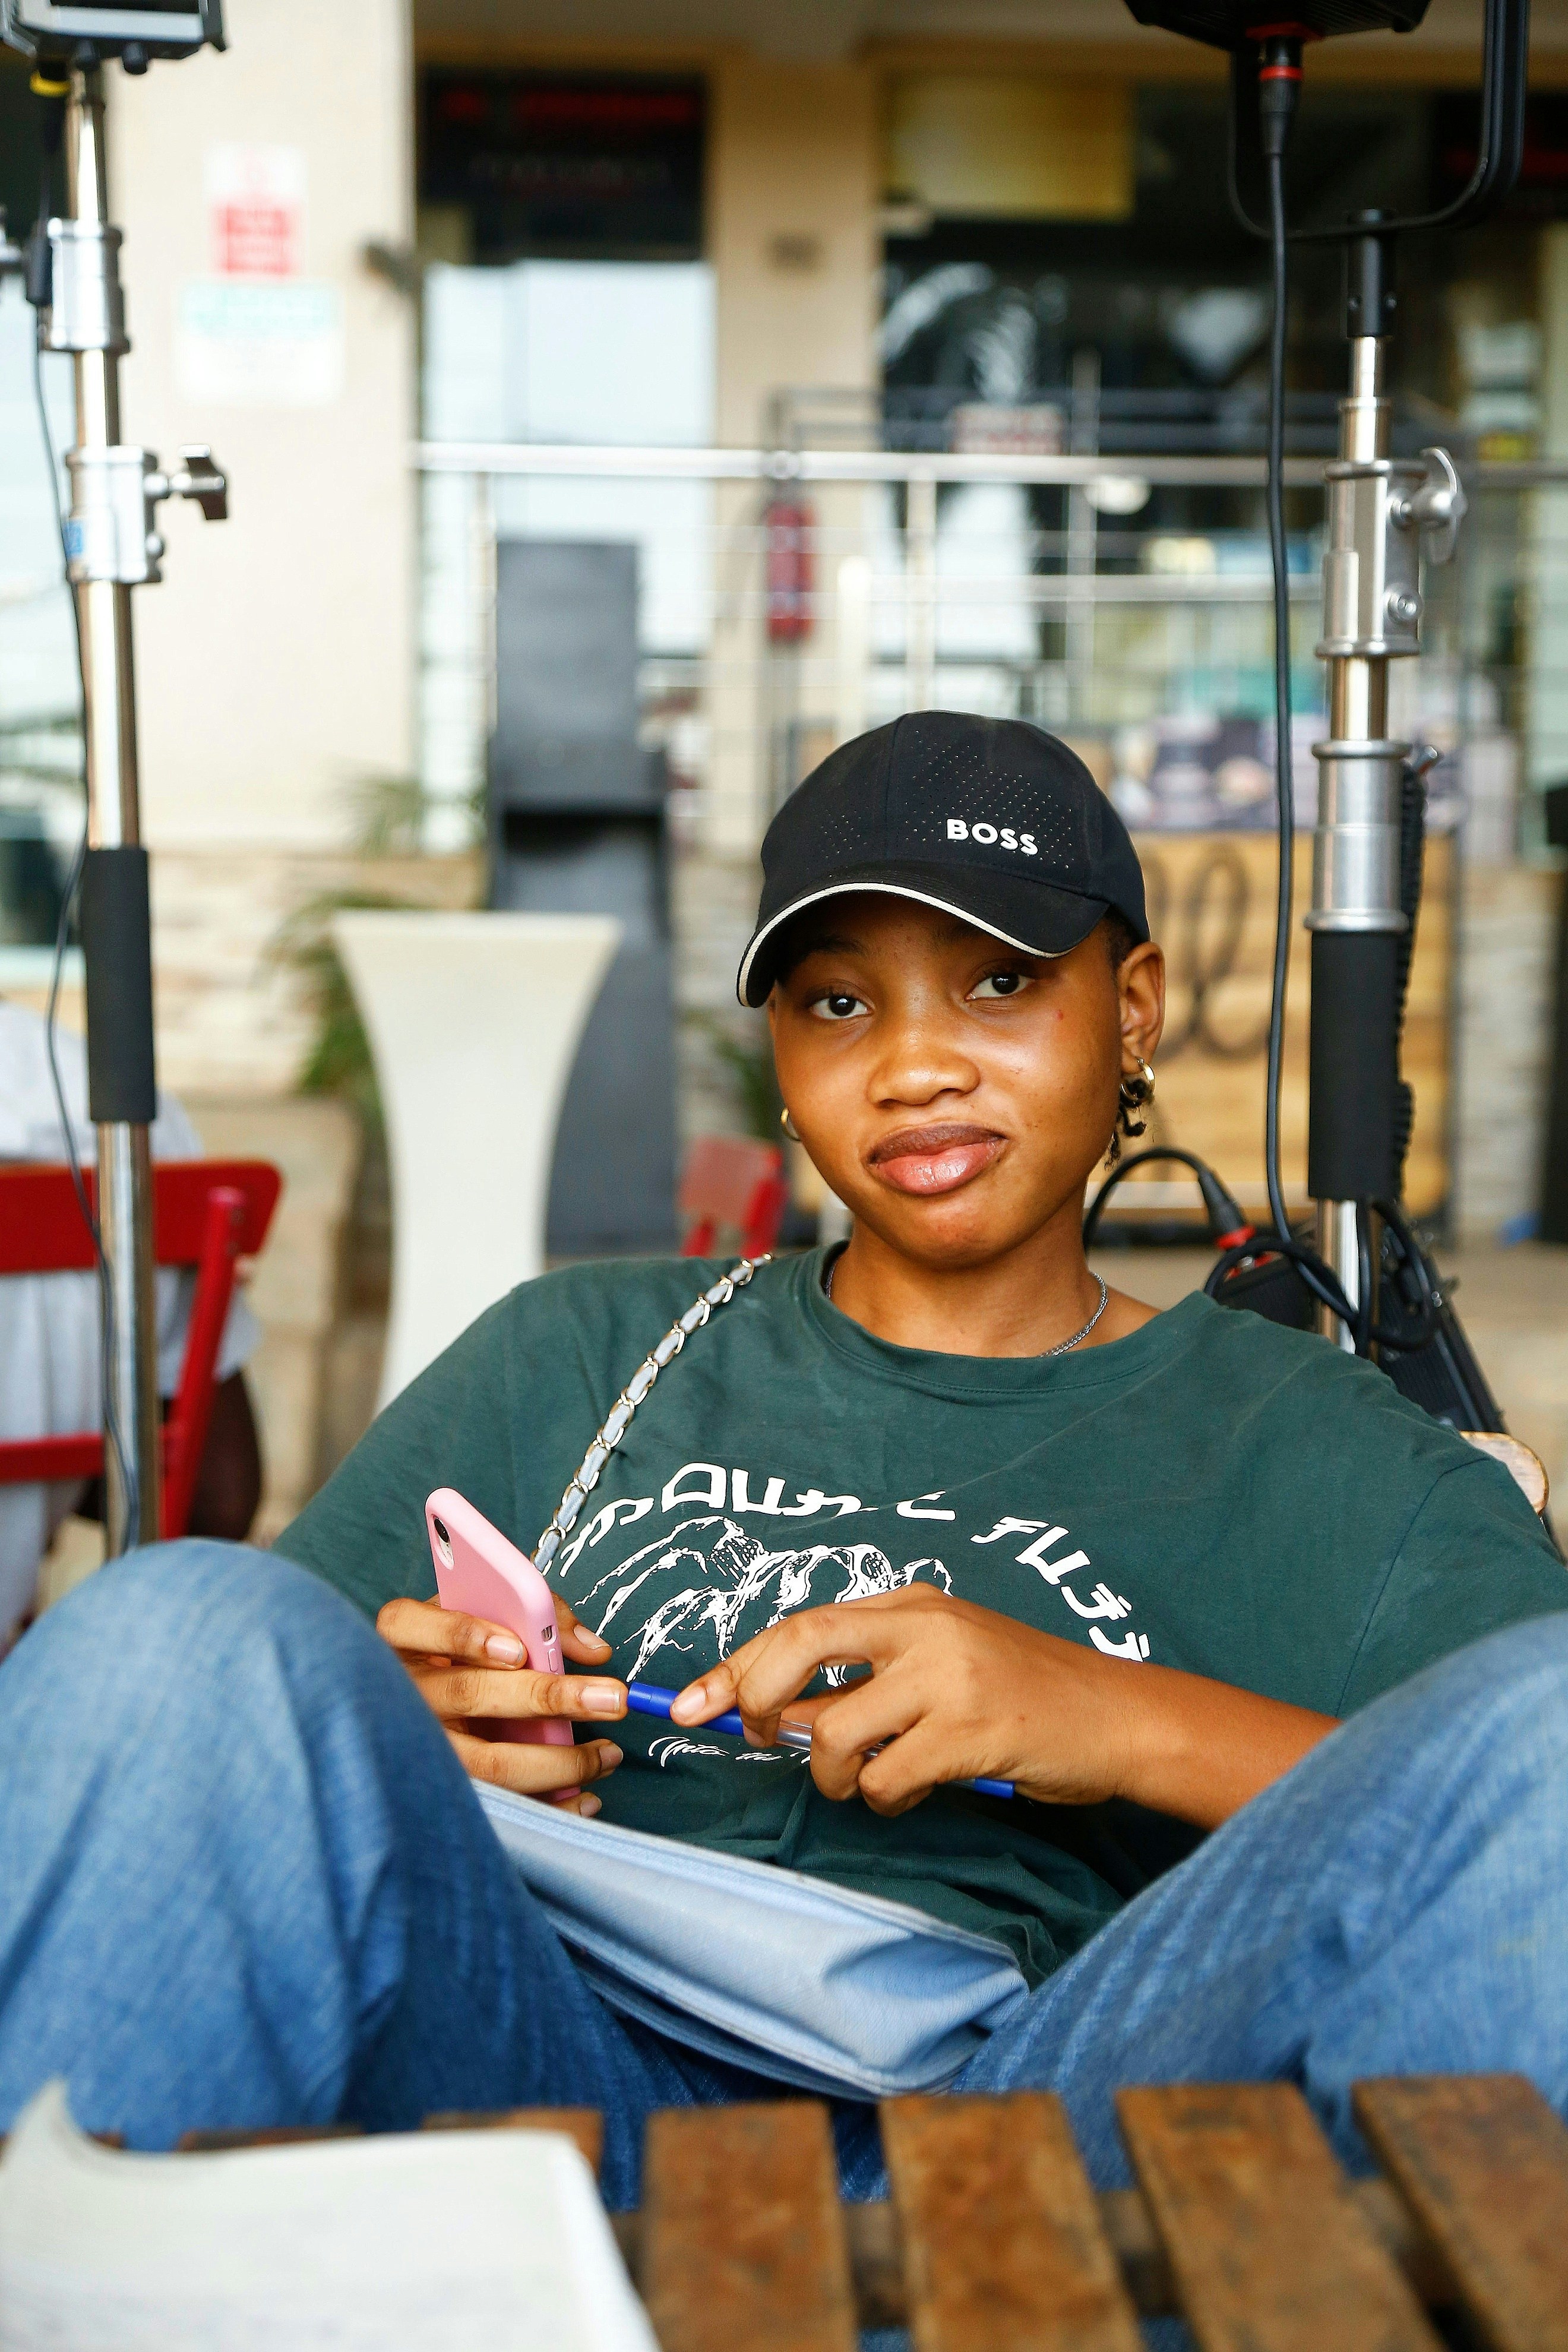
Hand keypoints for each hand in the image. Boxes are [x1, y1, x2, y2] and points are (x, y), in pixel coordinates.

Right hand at [377, 1592, 625, 1814]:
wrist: (429, 1703)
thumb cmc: (468, 1649)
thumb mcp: (493, 1614)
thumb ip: (543, 1614)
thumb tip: (594, 1653)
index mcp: (404, 1637)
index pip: (410, 1624)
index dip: (462, 1635)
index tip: (518, 1649)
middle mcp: (401, 1691)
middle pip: (467, 1693)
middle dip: (548, 1697)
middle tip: (612, 1699)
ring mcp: (416, 1748)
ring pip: (484, 1761)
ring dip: (558, 1761)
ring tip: (608, 1755)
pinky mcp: (442, 1788)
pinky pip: (498, 1806)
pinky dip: (548, 1805)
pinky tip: (585, 1798)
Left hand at [670, 1585, 1333, 1826]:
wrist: (1119, 1715)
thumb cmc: (1026, 1695)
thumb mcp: (943, 1664)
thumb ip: (867, 1680)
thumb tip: (779, 1716)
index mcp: (911, 1606)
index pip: (799, 1625)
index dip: (736, 1667)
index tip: (689, 1703)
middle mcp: (924, 1630)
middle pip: (799, 1647)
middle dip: (753, 1697)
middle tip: (759, 1738)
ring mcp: (948, 1678)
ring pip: (836, 1734)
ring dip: (838, 1777)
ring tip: (874, 1782)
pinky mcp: (972, 1732)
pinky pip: (888, 1779)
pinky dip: (888, 1800)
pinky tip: (919, 1791)